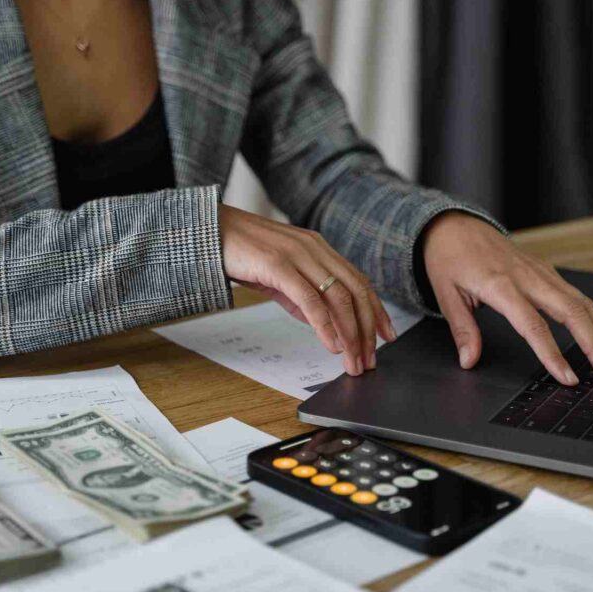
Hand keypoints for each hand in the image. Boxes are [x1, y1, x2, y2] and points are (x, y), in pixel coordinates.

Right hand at [219, 205, 395, 375]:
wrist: (206, 231)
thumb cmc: (240, 252)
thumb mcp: (279, 275)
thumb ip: (301, 295)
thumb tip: (321, 322)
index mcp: (318, 248)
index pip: (358, 281)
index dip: (376, 310)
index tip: (386, 335)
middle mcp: (315, 249)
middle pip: (356, 291)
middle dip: (368, 328)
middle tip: (372, 358)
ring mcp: (298, 255)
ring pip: (338, 297)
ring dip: (351, 333)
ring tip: (353, 360)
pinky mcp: (279, 265)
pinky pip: (310, 299)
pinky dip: (325, 325)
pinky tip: (331, 345)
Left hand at [422, 212, 592, 385]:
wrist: (455, 225)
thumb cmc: (449, 258)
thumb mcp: (445, 294)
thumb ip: (462, 330)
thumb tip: (469, 361)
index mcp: (500, 284)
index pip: (533, 326)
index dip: (552, 354)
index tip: (568, 378)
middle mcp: (527, 276)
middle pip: (572, 312)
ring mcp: (541, 271)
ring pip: (582, 303)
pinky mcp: (546, 270)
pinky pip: (576, 295)